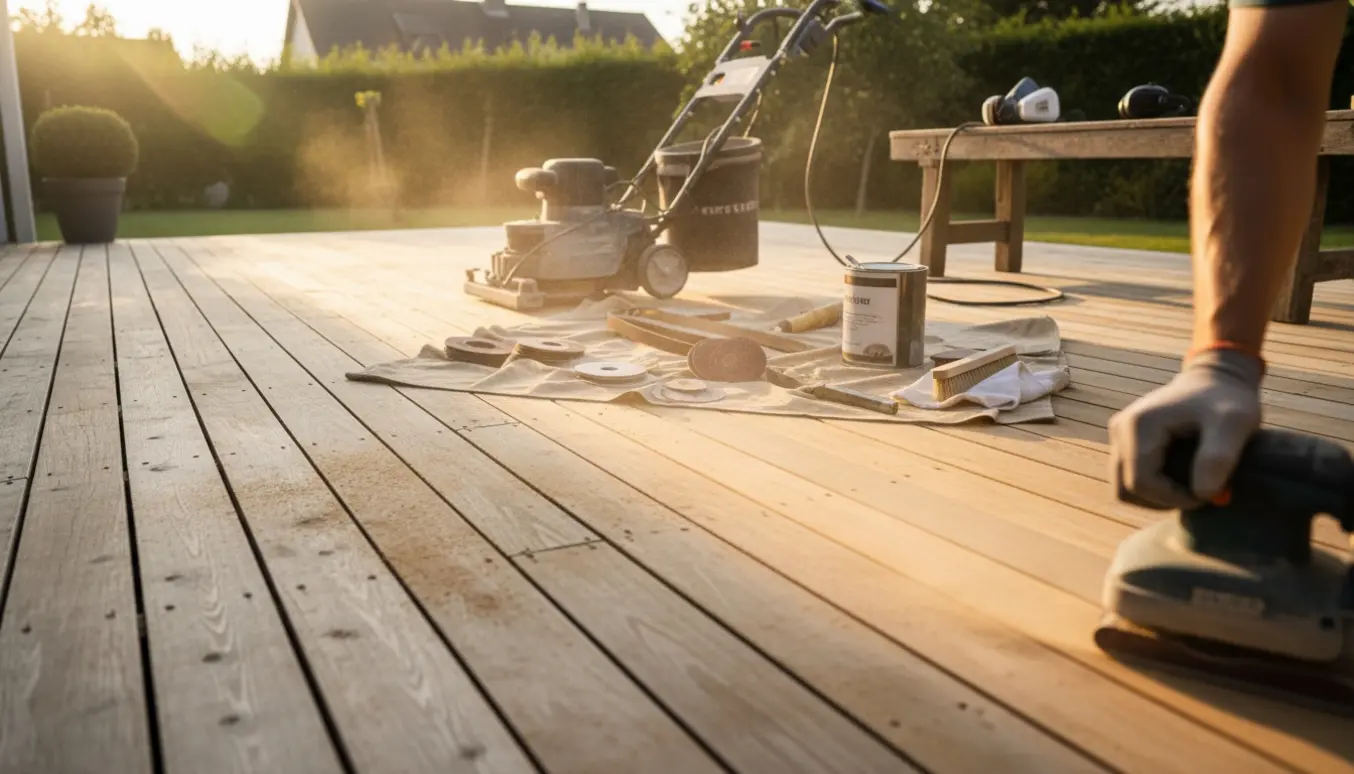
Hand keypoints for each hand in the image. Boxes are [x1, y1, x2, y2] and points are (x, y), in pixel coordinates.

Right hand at [1108, 349, 1262, 509]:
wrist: (1217, 378)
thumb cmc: (1228, 399)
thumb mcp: (1235, 424)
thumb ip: (1218, 457)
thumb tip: (1202, 495)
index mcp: (1139, 425)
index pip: (1140, 483)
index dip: (1172, 498)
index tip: (1207, 495)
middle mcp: (1120, 428)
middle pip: (1125, 489)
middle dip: (1161, 500)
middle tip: (1197, 494)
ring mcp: (1119, 434)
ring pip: (1123, 486)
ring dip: (1155, 497)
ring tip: (1189, 488)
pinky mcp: (1124, 439)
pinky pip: (1128, 476)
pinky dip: (1152, 487)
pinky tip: (1179, 479)